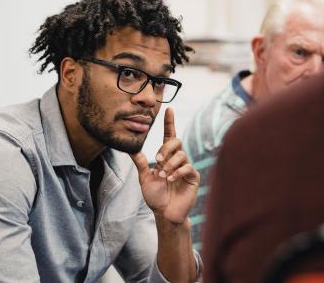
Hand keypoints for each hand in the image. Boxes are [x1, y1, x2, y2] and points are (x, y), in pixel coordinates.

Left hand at [130, 108, 199, 223]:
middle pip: (176, 141)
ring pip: (181, 155)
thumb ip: (140, 163)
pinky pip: (187, 167)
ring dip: (169, 164)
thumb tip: (130, 148)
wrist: (164, 214)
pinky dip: (176, 172)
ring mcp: (186, 168)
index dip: (169, 122)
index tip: (169, 109)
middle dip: (166, 148)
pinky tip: (169, 179)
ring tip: (162, 176)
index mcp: (166, 157)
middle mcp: (177, 160)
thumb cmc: (156, 197)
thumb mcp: (144, 178)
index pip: (169, 136)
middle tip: (157, 159)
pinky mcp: (193, 177)